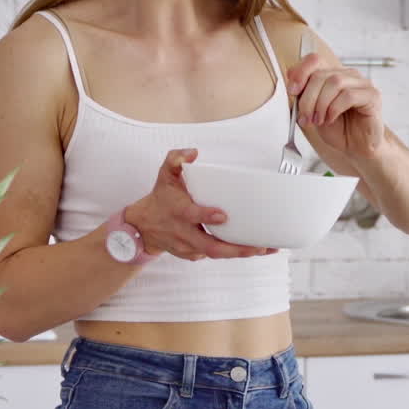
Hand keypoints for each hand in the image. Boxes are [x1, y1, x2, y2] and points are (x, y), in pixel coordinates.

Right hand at [127, 149, 275, 260]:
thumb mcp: (164, 175)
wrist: (143, 226)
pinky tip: (253, 249)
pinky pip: (215, 256)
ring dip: (241, 253)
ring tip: (265, 248)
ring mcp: (188, 247)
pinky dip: (234, 253)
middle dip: (236, 248)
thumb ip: (175, 159)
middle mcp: (183, 233)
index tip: (223, 216)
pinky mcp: (194, 255)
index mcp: (178, 212)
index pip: (191, 216)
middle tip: (258, 246)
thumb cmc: (161, 199)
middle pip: (210, 246)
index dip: (206, 217)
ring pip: (216, 254)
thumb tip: (192, 153)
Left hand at [286, 49, 384, 159]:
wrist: (356, 148)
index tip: (292, 91)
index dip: (300, 72)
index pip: (315, 60)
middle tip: (305, 117)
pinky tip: (331, 119)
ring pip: (335, 82)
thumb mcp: (313, 111)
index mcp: (333, 74)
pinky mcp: (372, 96)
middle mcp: (349, 75)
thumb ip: (304, 95)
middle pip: (321, 74)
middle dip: (307, 98)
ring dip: (320, 104)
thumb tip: (291, 82)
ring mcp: (362, 84)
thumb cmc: (339, 130)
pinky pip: (349, 95)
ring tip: (318, 120)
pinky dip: (334, 109)